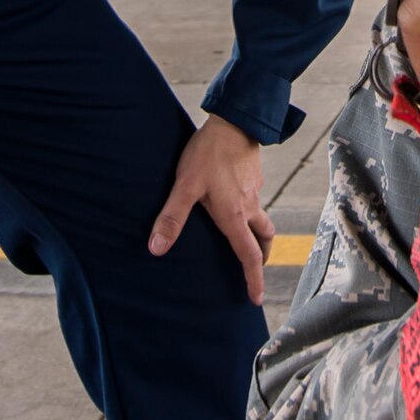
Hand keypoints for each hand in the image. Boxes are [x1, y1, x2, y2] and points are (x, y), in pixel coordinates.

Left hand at [149, 114, 275, 305]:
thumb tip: (156, 248)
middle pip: (263, 241)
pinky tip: (236, 205)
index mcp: (234, 216)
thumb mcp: (184, 186)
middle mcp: (249, 208)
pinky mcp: (253, 178)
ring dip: (259, 236)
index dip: (252, 279)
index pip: (248, 256)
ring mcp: (254, 192)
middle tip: (254, 269)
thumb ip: (171, 217)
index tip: (254, 298)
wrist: (234, 121)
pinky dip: (252, 213)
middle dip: (260, 259)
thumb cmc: (208, 154)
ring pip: (263, 221)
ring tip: (247, 240)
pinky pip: (256, 203)